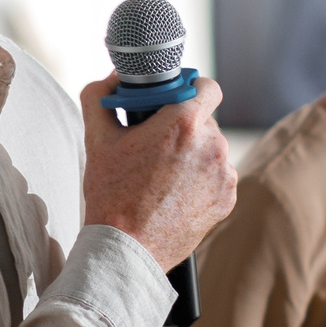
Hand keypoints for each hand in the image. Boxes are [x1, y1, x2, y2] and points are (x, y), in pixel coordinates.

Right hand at [80, 74, 237, 272]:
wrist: (127, 248)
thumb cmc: (111, 194)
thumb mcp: (97, 139)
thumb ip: (100, 97)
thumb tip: (112, 78)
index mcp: (184, 123)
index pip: (205, 86)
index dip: (189, 88)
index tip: (174, 100)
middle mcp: (212, 145)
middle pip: (205, 120)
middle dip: (183, 127)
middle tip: (156, 145)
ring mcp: (224, 174)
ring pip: (211, 149)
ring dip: (193, 155)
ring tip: (163, 176)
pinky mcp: (228, 198)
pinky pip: (218, 176)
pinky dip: (201, 180)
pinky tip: (175, 193)